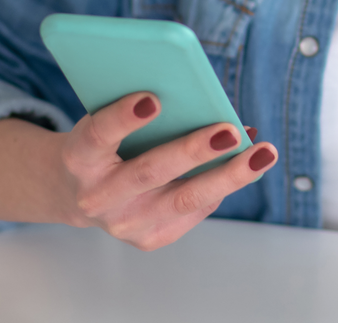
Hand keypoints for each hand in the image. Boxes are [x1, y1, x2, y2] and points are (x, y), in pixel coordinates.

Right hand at [0, 91, 276, 249]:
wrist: (75, 191)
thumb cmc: (101, 141)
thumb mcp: (104, 119)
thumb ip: (139, 106)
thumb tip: (204, 97)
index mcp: (78, 158)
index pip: (98, 136)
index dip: (123, 118)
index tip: (153, 98)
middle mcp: (96, 197)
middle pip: (149, 173)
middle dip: (193, 151)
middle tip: (230, 130)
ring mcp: (124, 224)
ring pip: (184, 199)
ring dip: (228, 175)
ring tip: (262, 153)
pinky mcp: (148, 240)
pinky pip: (194, 210)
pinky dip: (222, 185)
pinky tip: (246, 164)